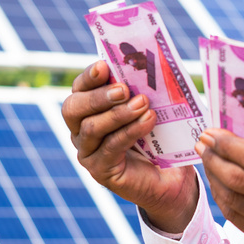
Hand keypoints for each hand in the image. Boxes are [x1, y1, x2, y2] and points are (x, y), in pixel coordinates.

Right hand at [60, 61, 197, 232]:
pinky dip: (130, 131)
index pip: (78, 89)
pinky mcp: (100, 171)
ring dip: (119, 114)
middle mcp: (80, 131)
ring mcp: (87, 153)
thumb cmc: (158, 137)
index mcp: (87, 110)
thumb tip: (146, 66)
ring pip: (92, 128)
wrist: (170, 177)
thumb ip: (139, 90)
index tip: (104, 65)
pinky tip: (148, 121)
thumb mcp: (148, 109)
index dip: (88, 76)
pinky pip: (110, 147)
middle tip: (123, 89)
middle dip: (98, 96)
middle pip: (73, 108)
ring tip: (143, 103)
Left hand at [196, 129, 243, 243]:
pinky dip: (224, 199)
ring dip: (214, 179)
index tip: (210, 133)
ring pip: (233, 200)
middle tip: (202, 145)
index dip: (226, 145)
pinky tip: (219, 184)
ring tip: (208, 162)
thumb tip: (235, 131)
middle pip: (238, 179)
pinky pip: (238, 218)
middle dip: (214, 159)